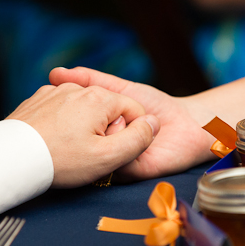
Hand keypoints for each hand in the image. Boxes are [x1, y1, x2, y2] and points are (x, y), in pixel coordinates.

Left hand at [6, 83, 158, 187]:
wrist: (10, 159)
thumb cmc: (61, 161)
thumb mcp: (108, 158)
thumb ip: (138, 140)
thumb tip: (153, 124)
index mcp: (100, 98)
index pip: (134, 112)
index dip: (129, 135)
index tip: (110, 152)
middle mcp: (79, 88)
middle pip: (109, 110)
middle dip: (105, 131)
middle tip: (87, 155)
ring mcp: (56, 91)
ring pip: (85, 110)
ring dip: (84, 128)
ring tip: (67, 151)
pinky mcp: (37, 100)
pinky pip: (62, 111)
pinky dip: (63, 124)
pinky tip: (53, 143)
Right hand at [49, 67, 216, 181]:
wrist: (190, 122)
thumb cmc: (158, 106)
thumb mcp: (120, 89)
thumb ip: (92, 80)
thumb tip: (55, 73)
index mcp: (97, 133)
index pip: (71, 129)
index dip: (62, 116)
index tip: (54, 103)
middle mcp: (103, 151)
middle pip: (79, 144)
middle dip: (83, 124)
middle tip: (90, 110)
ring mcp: (116, 163)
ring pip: (96, 154)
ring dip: (105, 133)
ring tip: (121, 118)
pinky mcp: (132, 172)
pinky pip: (115, 164)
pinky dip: (121, 146)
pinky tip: (132, 128)